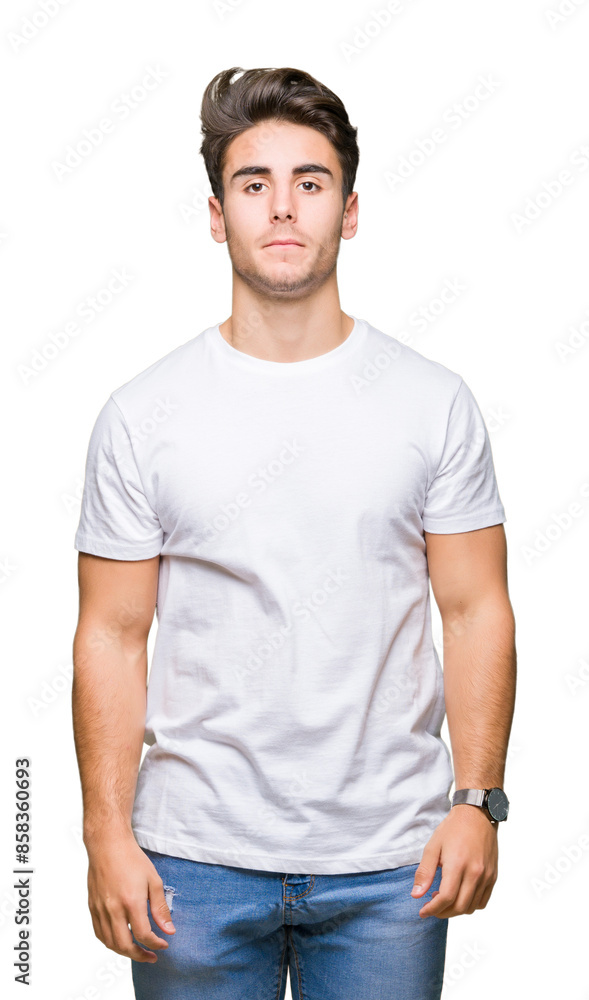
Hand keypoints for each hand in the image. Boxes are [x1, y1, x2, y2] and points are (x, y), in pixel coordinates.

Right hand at [85, 831, 175, 961]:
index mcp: (131, 902)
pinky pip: (99, 933)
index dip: (156, 944)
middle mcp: (113, 909)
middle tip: (152, 956)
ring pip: (110, 943)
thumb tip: (169, 930)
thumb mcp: (154, 880)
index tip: (164, 944)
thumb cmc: (132, 859)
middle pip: (124, 946)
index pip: (143, 935)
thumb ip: (160, 908)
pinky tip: (120, 940)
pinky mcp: (92, 907)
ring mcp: (100, 909)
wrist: (108, 845)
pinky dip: (110, 942)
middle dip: (140, 955)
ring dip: (125, 952)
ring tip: (138, 951)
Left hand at [410, 805, 498, 917]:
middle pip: (459, 907)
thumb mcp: (433, 847)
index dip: (433, 909)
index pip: (446, 898)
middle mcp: (475, 873)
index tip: (423, 911)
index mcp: (458, 864)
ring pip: (471, 907)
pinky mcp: (493, 876)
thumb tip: (416, 895)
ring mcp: (486, 876)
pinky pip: (482, 901)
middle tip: (431, 906)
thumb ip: (424, 872)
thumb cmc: (452, 829)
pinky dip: (470, 905)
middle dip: (442, 912)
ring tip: (444, 899)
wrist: (476, 815)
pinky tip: (459, 896)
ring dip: (456, 910)